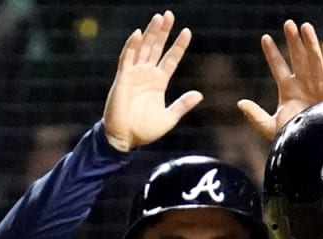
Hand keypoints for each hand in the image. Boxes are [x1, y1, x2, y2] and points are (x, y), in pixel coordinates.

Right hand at [102, 11, 202, 152]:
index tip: (187, 31)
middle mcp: (147, 75)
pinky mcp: (123, 78)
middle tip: (169, 15)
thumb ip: (182, 105)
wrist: (124, 139)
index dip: (178, 45)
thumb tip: (200, 94)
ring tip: (158, 18)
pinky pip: (127, 58)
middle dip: (163, 32)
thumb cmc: (144, 131)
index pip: (171, 59)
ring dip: (150, 33)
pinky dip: (132, 46)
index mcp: (159, 82)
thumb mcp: (169, 118)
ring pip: (143, 48)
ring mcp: (134, 74)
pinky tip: (138, 34)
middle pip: (157, 48)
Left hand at [238, 20, 322, 141]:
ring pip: (314, 60)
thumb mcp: (270, 126)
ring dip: (309, 43)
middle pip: (297, 58)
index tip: (264, 39)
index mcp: (288, 91)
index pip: (278, 67)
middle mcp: (303, 85)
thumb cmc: (292, 139)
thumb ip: (255, 115)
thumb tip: (240, 103)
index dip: (272, 54)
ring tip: (304, 26)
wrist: (312, 149)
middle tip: (288, 23)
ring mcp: (318, 87)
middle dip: (292, 41)